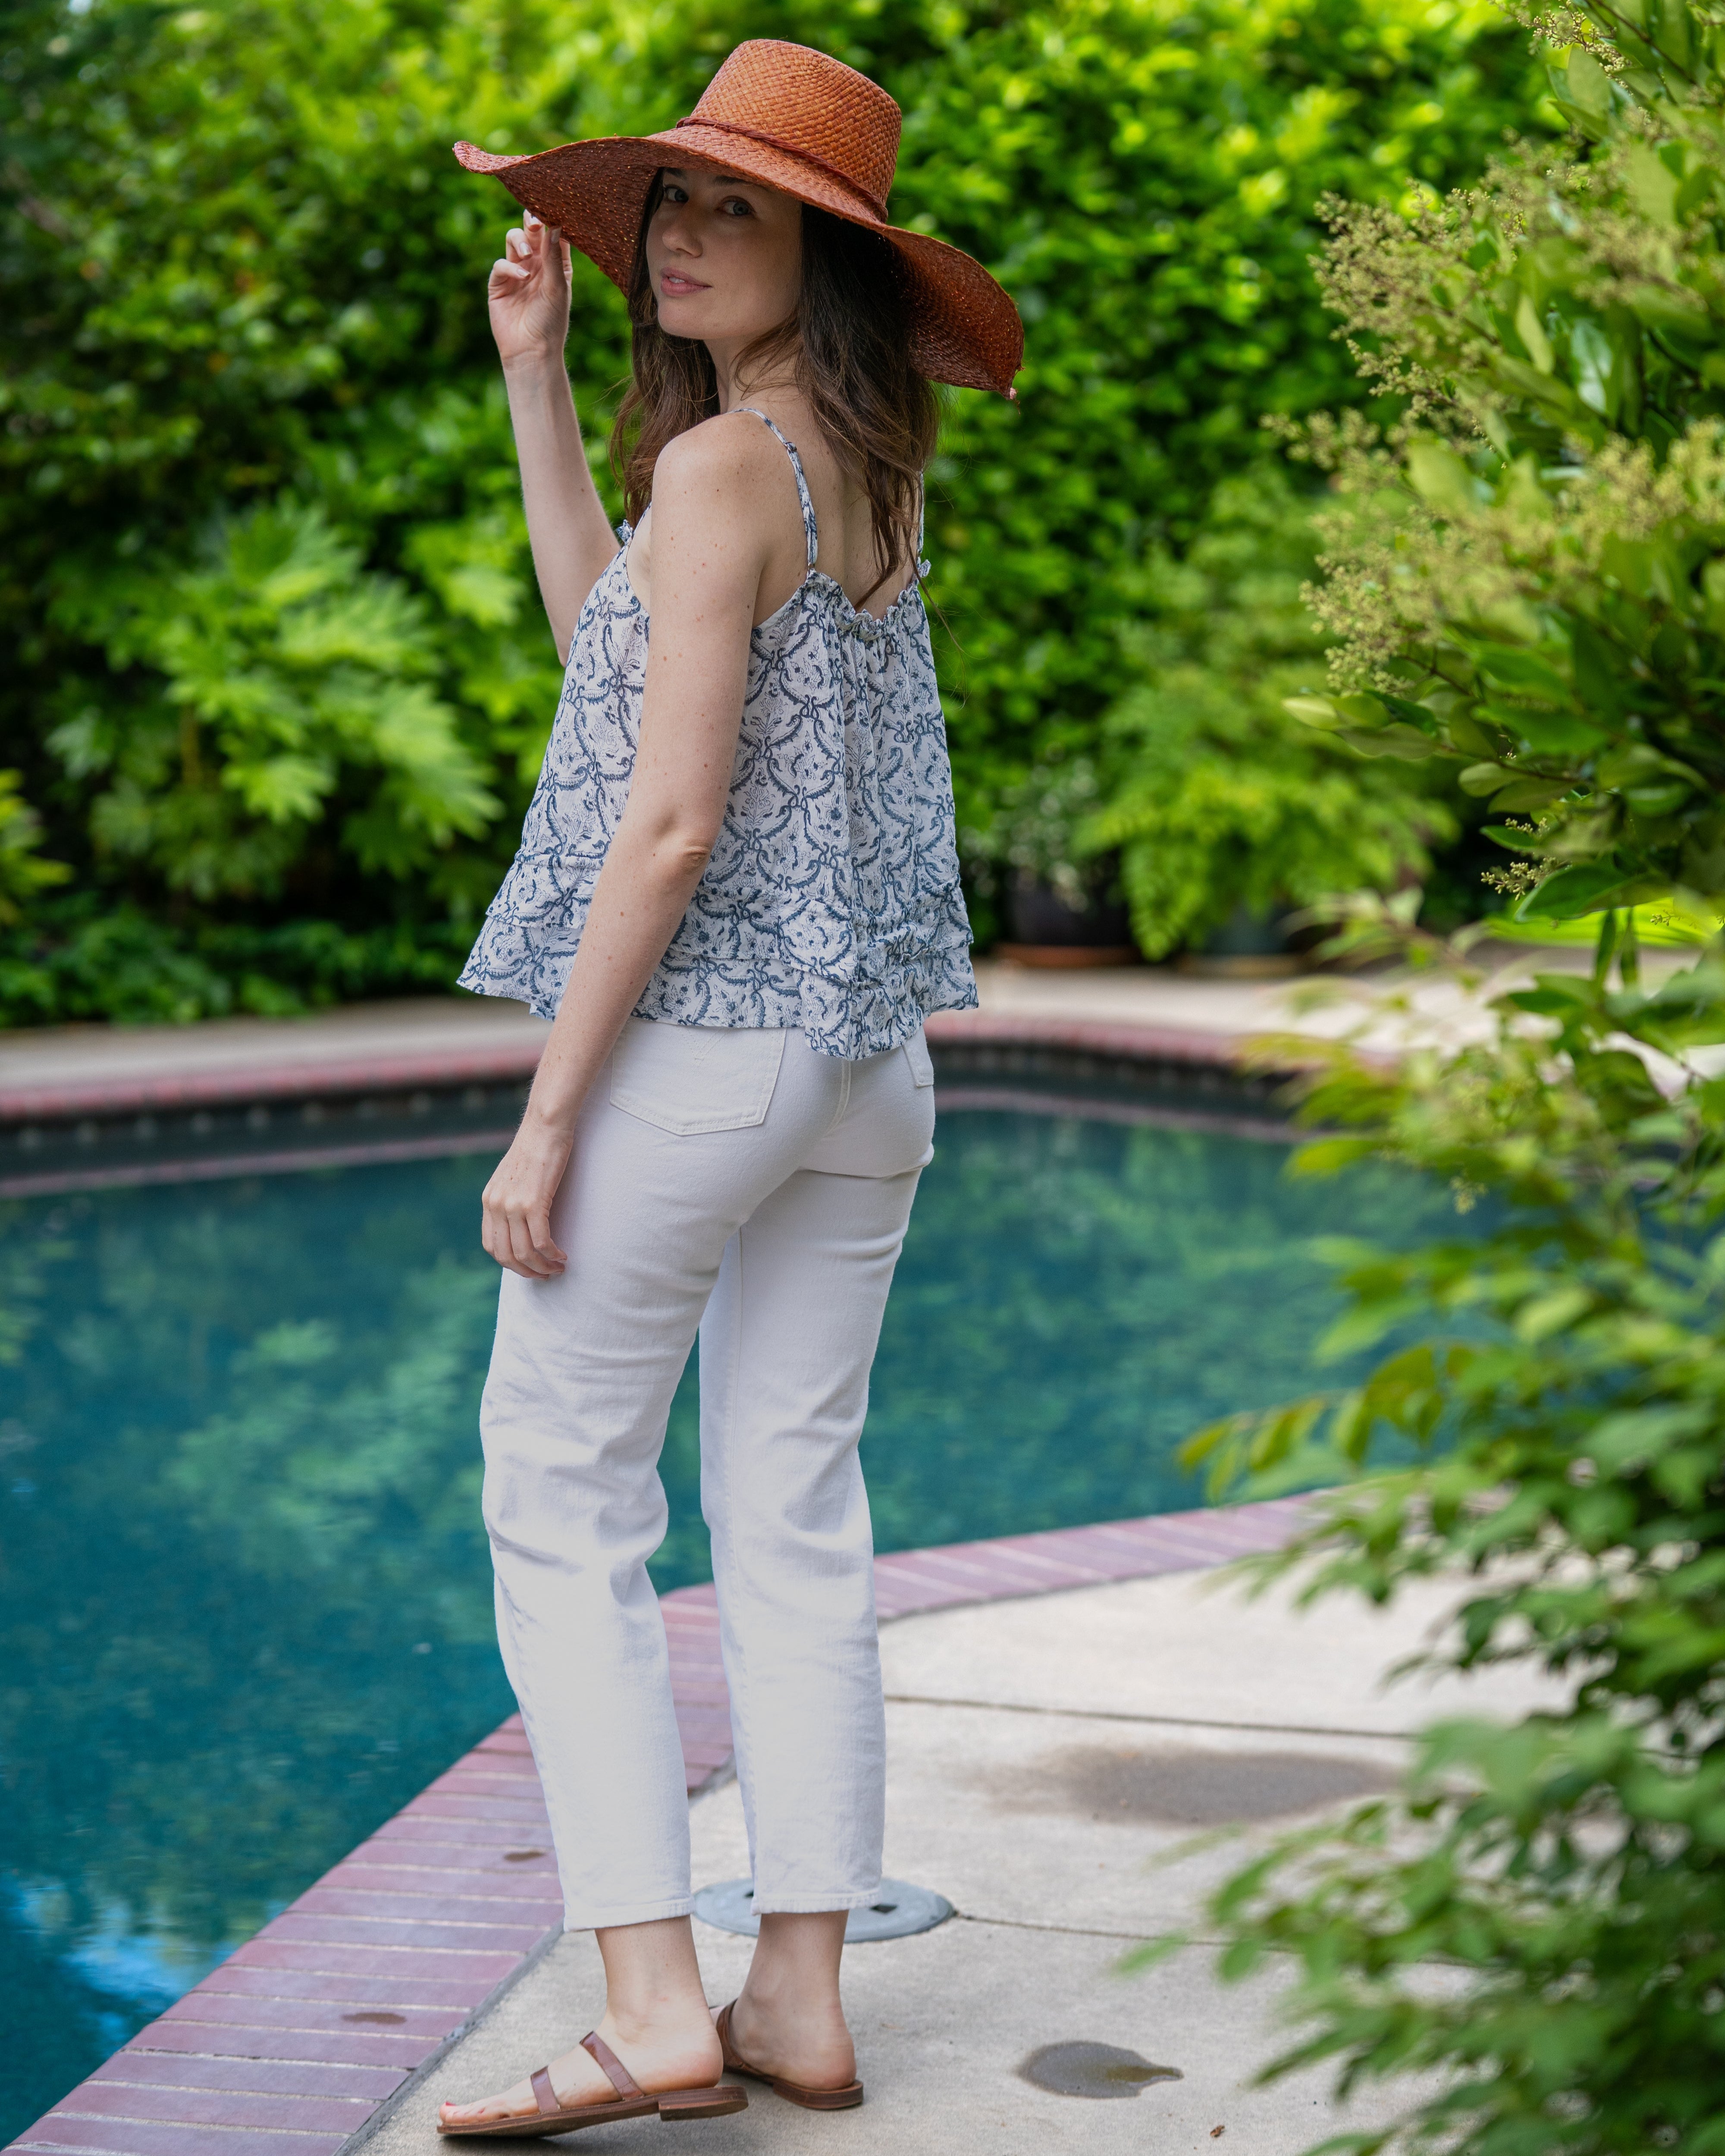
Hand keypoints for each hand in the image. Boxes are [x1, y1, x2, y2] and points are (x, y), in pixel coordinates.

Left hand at [481, 1105, 573, 1277]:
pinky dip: (552, 1254)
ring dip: (542, 1267)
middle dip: (526, 1271)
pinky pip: (541, 1241)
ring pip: (523, 1252)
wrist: (545, 1126)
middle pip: (505, 1255)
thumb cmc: (536, 1147)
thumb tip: (521, 1222)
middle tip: (545, 1275)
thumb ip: (511, 1198)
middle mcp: (495, 1205)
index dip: (510, 1263)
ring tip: (557, 1268)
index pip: (491, 1245)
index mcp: (488, 1200)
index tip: (528, 1266)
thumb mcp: (513, 1176)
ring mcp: (512, 1205)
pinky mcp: (532, 1203)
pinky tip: (563, 1255)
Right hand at [488, 211, 571, 368]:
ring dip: (519, 242)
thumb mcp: (557, 287)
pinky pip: (501, 264)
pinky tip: (521, 277)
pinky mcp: (499, 283)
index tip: (553, 212)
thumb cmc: (551, 322)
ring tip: (526, 257)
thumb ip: (553, 257)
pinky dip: (509, 267)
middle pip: (531, 231)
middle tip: (535, 222)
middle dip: (532, 222)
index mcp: (555, 264)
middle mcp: (536, 264)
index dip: (553, 221)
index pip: (554, 234)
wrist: (532, 351)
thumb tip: (554, 225)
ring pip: (513, 240)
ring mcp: (516, 272)